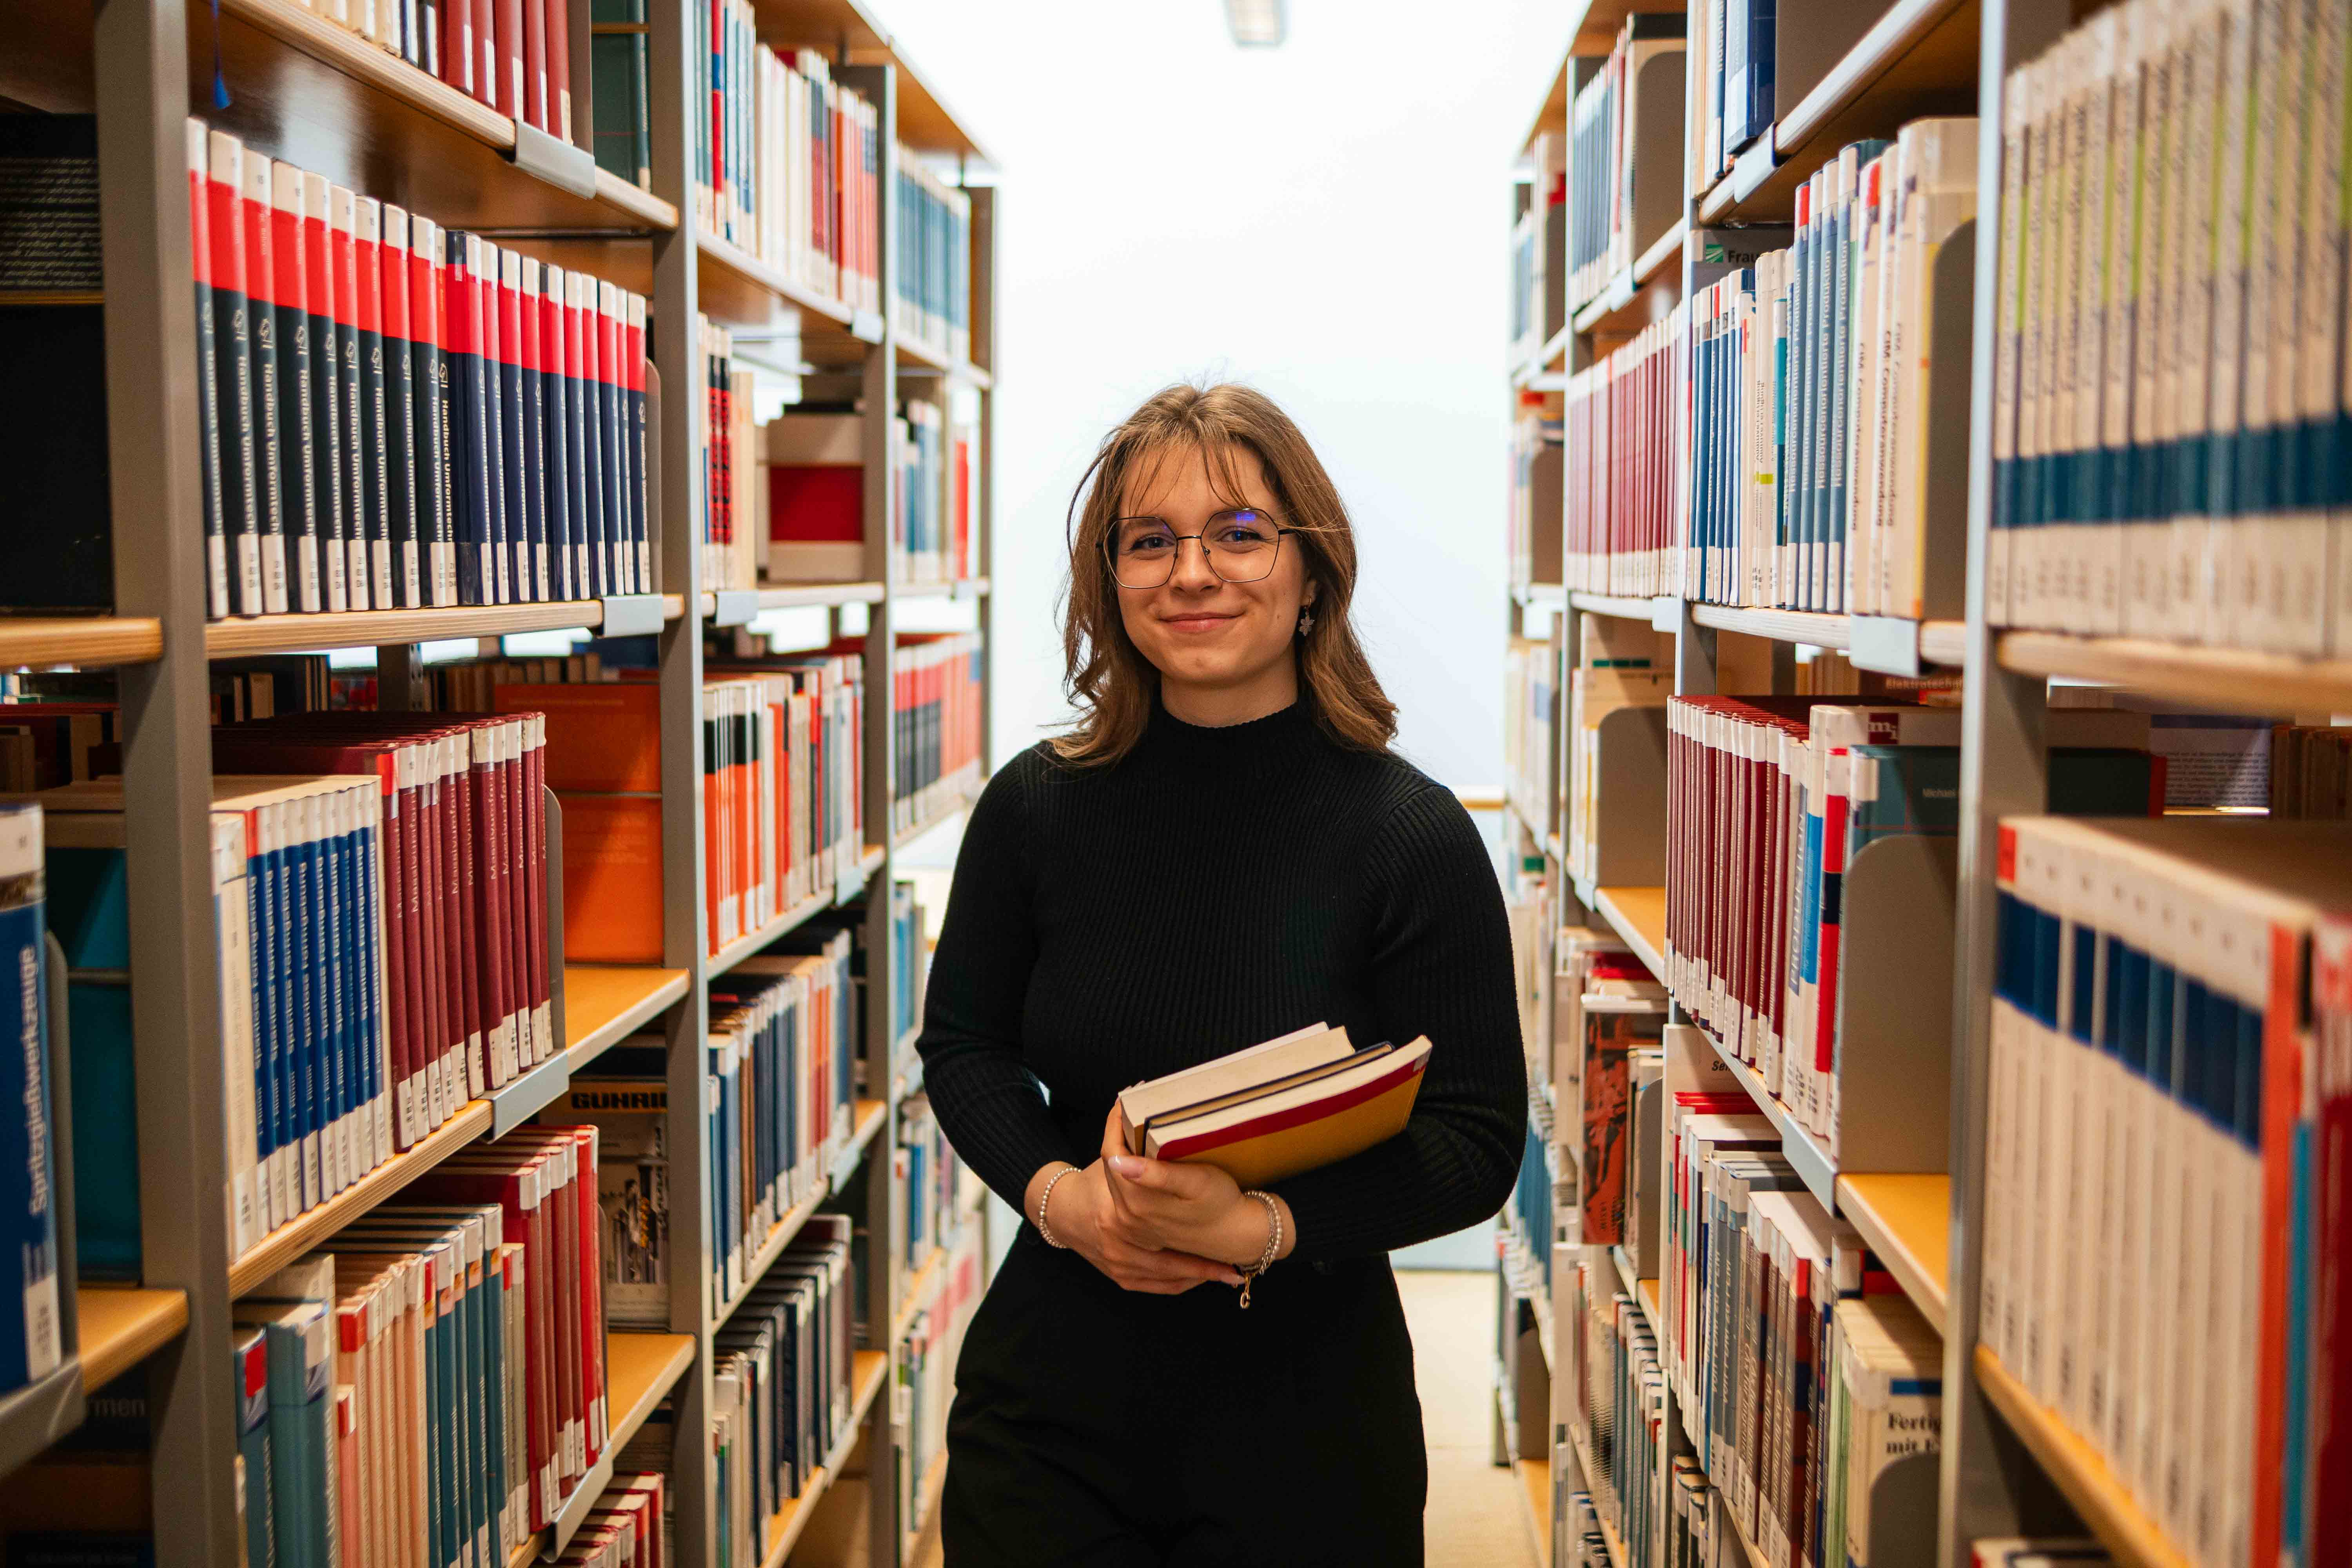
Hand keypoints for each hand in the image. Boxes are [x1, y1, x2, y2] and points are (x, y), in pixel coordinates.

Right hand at [1027, 1156, 1241, 1295]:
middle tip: (1236, 1268)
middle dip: (1205, 1266)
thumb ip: (1139, 1153)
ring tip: (1228, 1275)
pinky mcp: (1119, 1277)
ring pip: (1168, 1278)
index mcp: (1120, 1216)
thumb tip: (1159, 1120)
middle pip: (1172, 1263)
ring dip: (1198, 1278)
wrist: (1062, 1211)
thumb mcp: (1113, 1163)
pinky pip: (1157, 1286)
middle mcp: (1119, 1246)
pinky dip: (1180, 1283)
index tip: (1227, 1242)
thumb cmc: (1094, 1183)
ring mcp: (1118, 1266)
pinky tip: (1201, 1279)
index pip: (1167, 1230)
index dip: (1198, 1240)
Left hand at [1098, 1108, 1295, 1267]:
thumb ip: (1157, 1174)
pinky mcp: (1139, 1226)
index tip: (1126, 1101)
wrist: (1234, 1235)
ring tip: (1138, 1128)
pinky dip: (1129, 1169)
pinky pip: (1124, 1191)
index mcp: (1136, 1201)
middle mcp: (1127, 1215)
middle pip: (1110, 1163)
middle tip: (1133, 1108)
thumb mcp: (1195, 1183)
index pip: (1111, 1152)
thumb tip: (1118, 1161)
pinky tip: (1143, 1158)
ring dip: (1123, 1150)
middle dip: (1117, 1132)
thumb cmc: (1220, 1203)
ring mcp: (1131, 1224)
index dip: (1115, 1123)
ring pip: (1115, 1176)